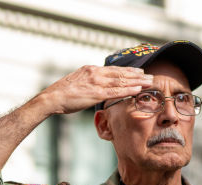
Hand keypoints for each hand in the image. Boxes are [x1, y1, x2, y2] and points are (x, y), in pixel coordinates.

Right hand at [37, 65, 152, 114]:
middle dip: (136, 75)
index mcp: (90, 70)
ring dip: (137, 81)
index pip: (113, 69)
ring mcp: (96, 82)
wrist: (52, 98)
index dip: (127, 71)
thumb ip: (88, 83)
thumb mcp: (76, 83)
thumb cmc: (62, 95)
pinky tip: (138, 90)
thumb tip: (95, 88)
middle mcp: (95, 73)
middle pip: (120, 73)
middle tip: (149, 76)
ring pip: (121, 80)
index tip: (138, 71)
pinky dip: (128, 90)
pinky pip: (115, 91)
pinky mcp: (96, 93)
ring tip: (149, 82)